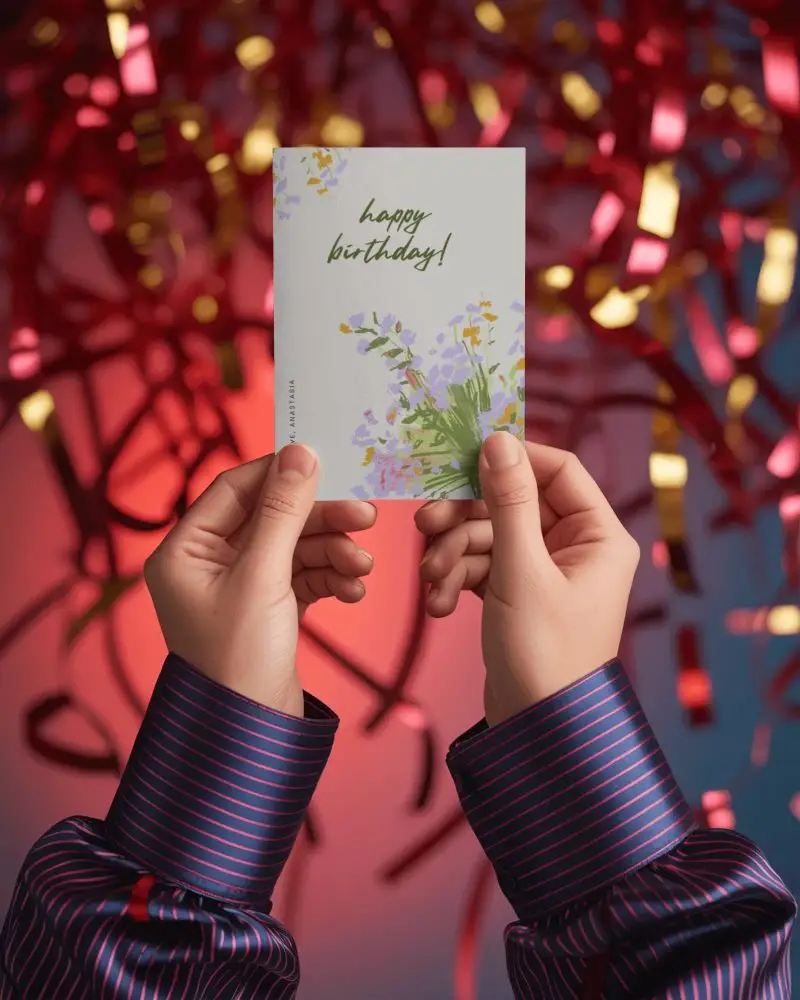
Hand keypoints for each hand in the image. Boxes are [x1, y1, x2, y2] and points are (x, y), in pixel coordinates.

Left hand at [144, 445, 375, 716]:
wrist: (252, 738)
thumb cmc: (239, 659)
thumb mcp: (263, 577)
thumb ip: (283, 511)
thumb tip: (300, 451)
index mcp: (184, 551)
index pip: (234, 489)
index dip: (280, 474)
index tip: (325, 463)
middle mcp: (207, 565)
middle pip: (271, 518)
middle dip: (319, 520)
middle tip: (365, 516)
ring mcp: (239, 588)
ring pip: (293, 548)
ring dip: (331, 552)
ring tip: (361, 566)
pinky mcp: (268, 610)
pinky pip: (302, 577)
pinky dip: (328, 579)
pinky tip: (353, 589)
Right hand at [415, 432, 638, 725]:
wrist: (536, 731)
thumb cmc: (543, 653)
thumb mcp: (521, 570)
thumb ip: (508, 502)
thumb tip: (498, 440)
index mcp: (598, 535)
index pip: (558, 470)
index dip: (511, 459)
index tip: (464, 458)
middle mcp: (576, 547)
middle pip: (513, 503)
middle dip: (465, 518)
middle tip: (424, 523)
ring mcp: (544, 571)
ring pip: (489, 535)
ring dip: (453, 555)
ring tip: (432, 582)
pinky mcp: (517, 594)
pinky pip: (482, 567)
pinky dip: (457, 581)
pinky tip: (440, 606)